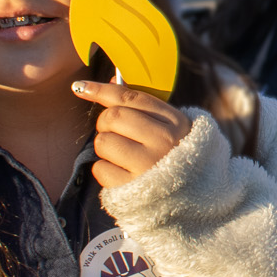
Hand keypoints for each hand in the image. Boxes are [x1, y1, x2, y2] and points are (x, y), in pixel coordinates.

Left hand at [72, 80, 193, 188]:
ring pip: (103, 142)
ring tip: (122, 155)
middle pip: (112, 117)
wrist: (195, 194)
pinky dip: (105, 169)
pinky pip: (100, 168)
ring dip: (106, 147)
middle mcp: (164, 142)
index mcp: (174, 122)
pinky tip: (121, 172)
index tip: (81, 87)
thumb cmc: (174, 153)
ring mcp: (149, 165)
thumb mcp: (169, 126)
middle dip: (105, 123)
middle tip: (115, 132)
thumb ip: (141, 105)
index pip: (130, 98)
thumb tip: (110, 82)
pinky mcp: (133, 188)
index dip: (101, 90)